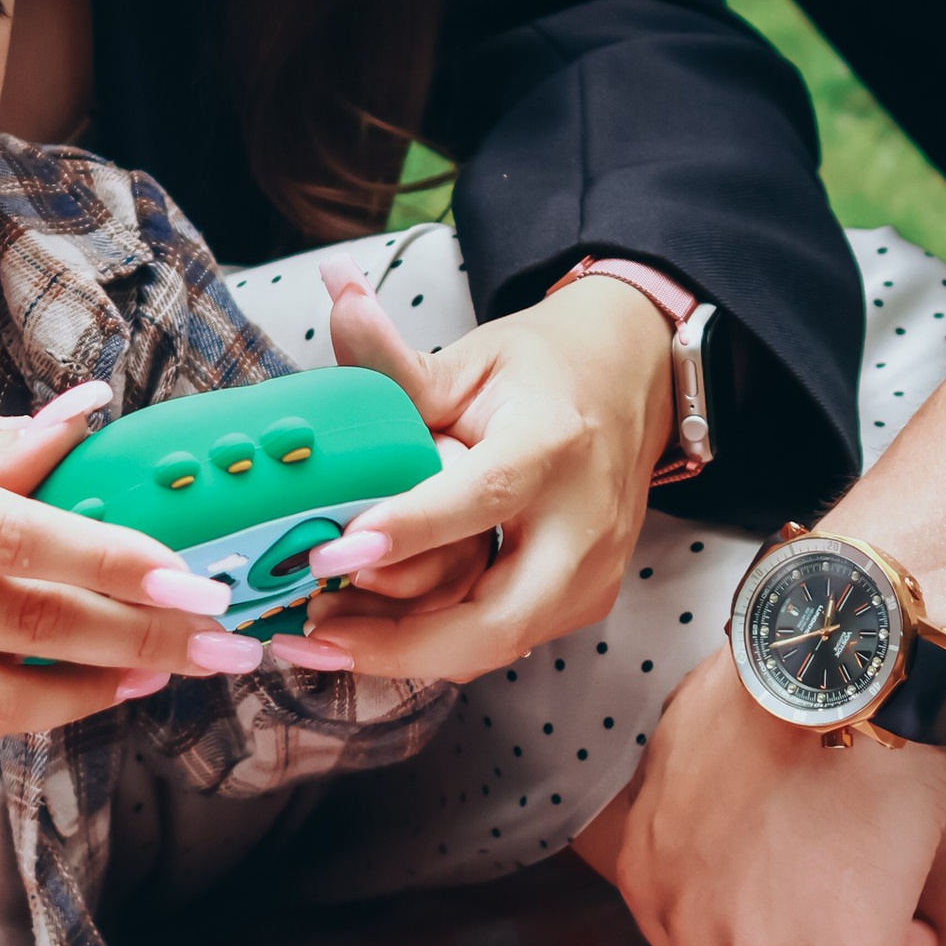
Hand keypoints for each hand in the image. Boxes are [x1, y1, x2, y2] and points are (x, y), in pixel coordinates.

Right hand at [0, 375, 257, 744]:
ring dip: (93, 689)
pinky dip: (28, 714)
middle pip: (20, 623)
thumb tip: (85, 425)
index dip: (104, 559)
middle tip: (219, 633)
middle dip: (135, 632)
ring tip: (163, 668)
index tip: (184, 572)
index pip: (9, 536)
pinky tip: (83, 689)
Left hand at [305, 269, 672, 679]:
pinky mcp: (586, 600)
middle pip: (499, 617)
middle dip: (403, 643)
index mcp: (553, 443)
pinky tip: (374, 633)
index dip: (409, 532)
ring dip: (407, 651)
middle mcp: (585, 521)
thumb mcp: (471, 356)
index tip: (335, 555)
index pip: (482, 498)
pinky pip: (504, 641)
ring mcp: (594, 571)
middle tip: (315, 634)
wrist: (630, 381)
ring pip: (496, 644)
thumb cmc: (543, 369)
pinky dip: (437, 645)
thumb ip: (395, 359)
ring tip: (325, 637)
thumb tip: (335, 294)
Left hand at [594, 648, 945, 945]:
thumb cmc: (784, 682)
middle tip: (842, 908)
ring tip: (884, 912)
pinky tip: (915, 918)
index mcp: (647, 871)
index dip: (750, 927)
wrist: (842, 667)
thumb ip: (688, 807)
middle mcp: (687, 921)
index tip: (794, 893)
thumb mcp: (692, 741)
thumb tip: (717, 818)